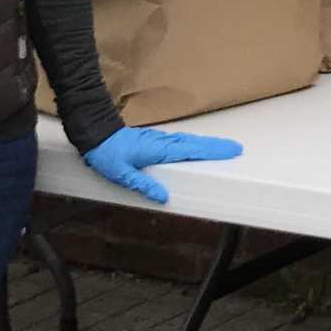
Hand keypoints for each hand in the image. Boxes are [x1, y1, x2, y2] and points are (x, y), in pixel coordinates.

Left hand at [83, 126, 241, 204]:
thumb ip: (143, 185)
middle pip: (195, 143)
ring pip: (188, 141)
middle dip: (216, 146)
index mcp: (158, 150)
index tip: (231, 150)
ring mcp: (158, 139)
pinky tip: (194, 146)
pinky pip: (179, 140)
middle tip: (236, 148)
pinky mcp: (153, 140)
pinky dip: (192, 142)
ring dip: (206, 143)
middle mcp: (162, 142)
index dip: (212, 151)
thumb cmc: (106, 152)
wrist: (94, 133)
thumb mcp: (122, 174)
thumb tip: (164, 197)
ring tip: (222, 147)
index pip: (191, 151)